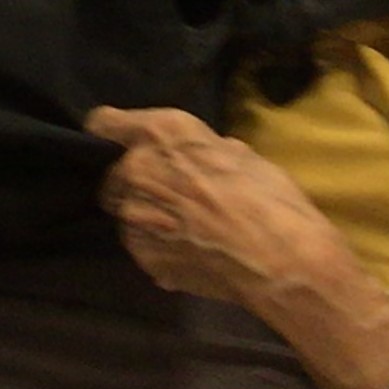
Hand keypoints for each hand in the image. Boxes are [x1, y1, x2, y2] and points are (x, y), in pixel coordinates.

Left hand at [89, 106, 388, 388]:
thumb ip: (207, 149)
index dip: (111, 135)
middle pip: (113, 172)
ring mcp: (134, 215)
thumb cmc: (273, 203)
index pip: (103, 123)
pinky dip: (157, 246)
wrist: (285, 266)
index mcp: (162, 133)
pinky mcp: (141, 253)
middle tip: (171, 197)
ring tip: (184, 229)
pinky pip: (140, 244)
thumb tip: (204, 150)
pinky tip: (189, 252)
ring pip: (125, 210)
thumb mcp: (244, 156)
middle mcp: (137, 168)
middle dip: (135, 182)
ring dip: (146, 216)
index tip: (120, 145)